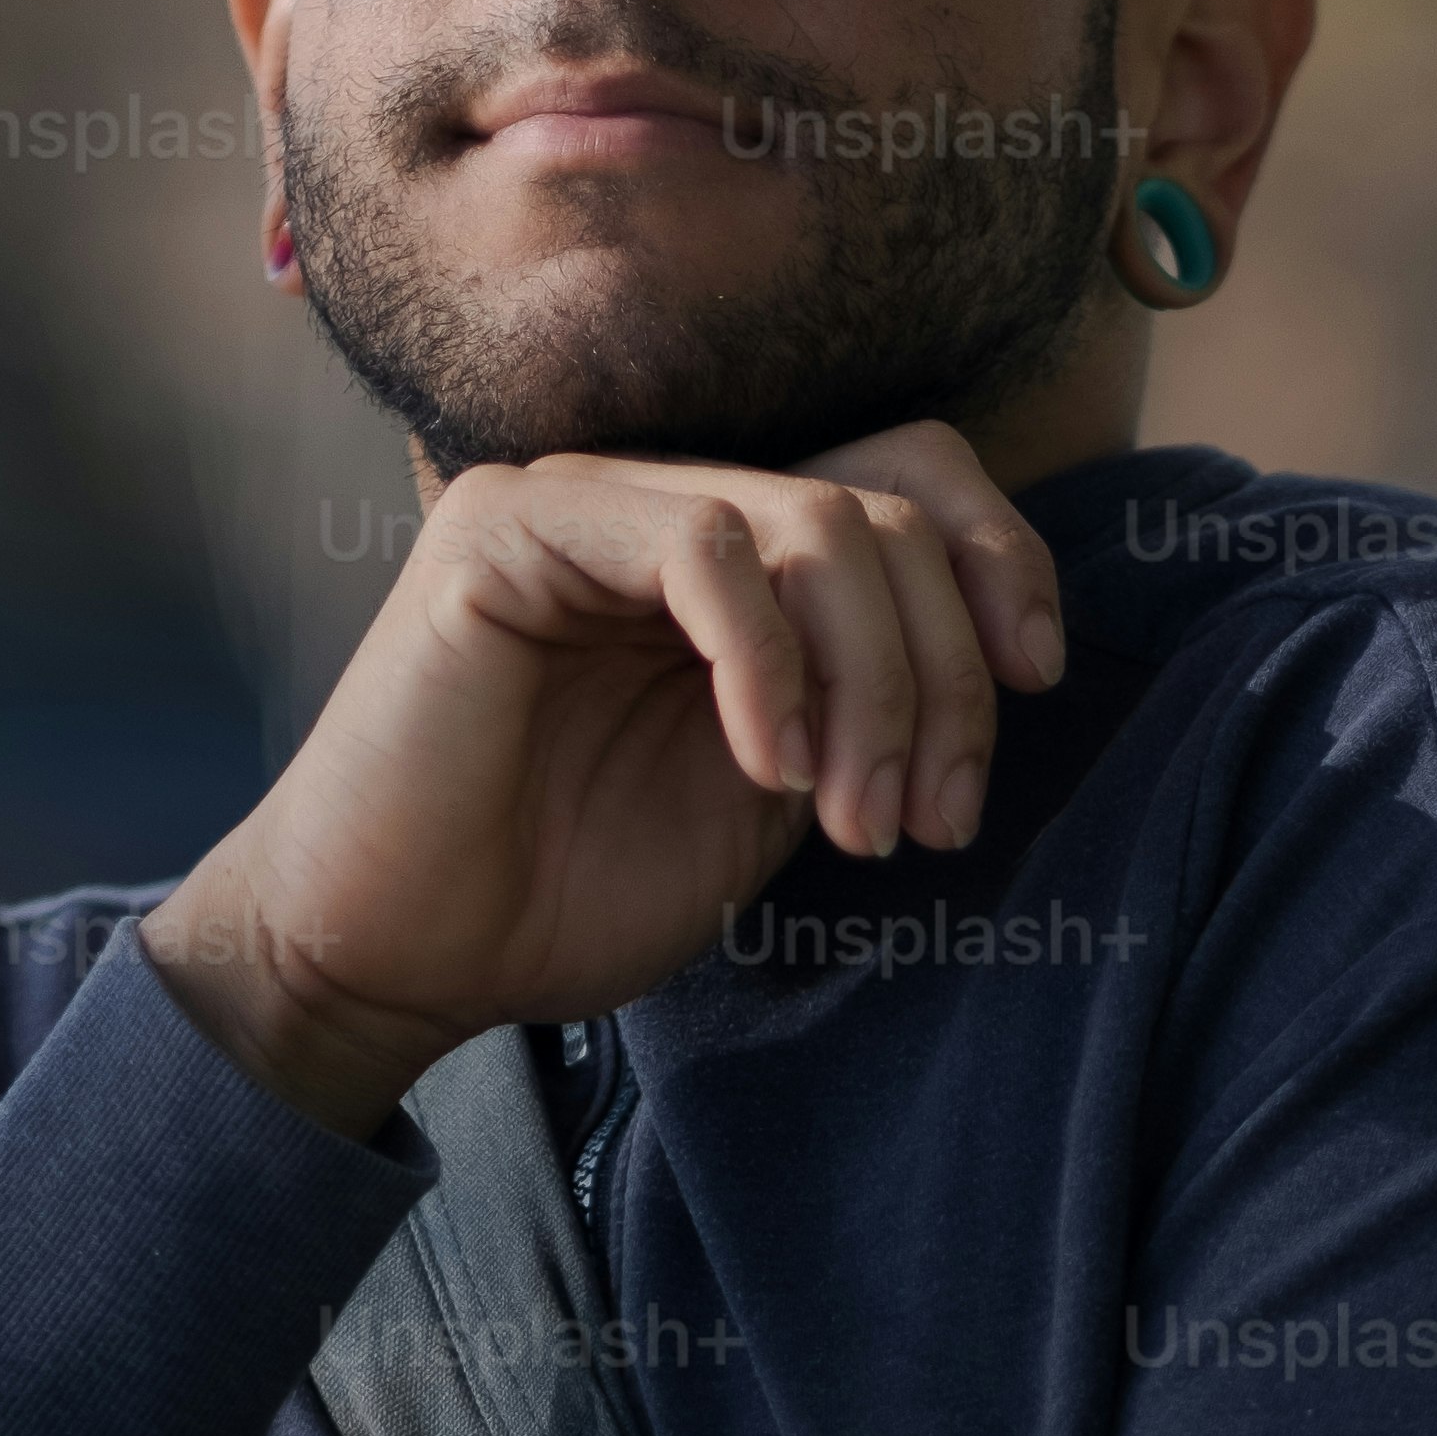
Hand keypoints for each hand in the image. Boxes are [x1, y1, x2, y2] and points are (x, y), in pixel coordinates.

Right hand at [143, 418, 1063, 1134]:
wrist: (398, 957)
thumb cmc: (564, 891)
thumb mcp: (772, 795)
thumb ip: (861, 706)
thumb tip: (998, 654)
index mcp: (731, 561)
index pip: (906, 478)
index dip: (998, 561)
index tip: (1038, 679)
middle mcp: (664, 508)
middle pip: (884, 507)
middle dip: (943, 672)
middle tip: (927, 818)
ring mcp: (586, 504)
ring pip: (814, 521)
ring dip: (872, 682)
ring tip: (851, 819)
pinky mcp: (512, 526)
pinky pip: (703, 544)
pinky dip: (768, 662)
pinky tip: (766, 769)